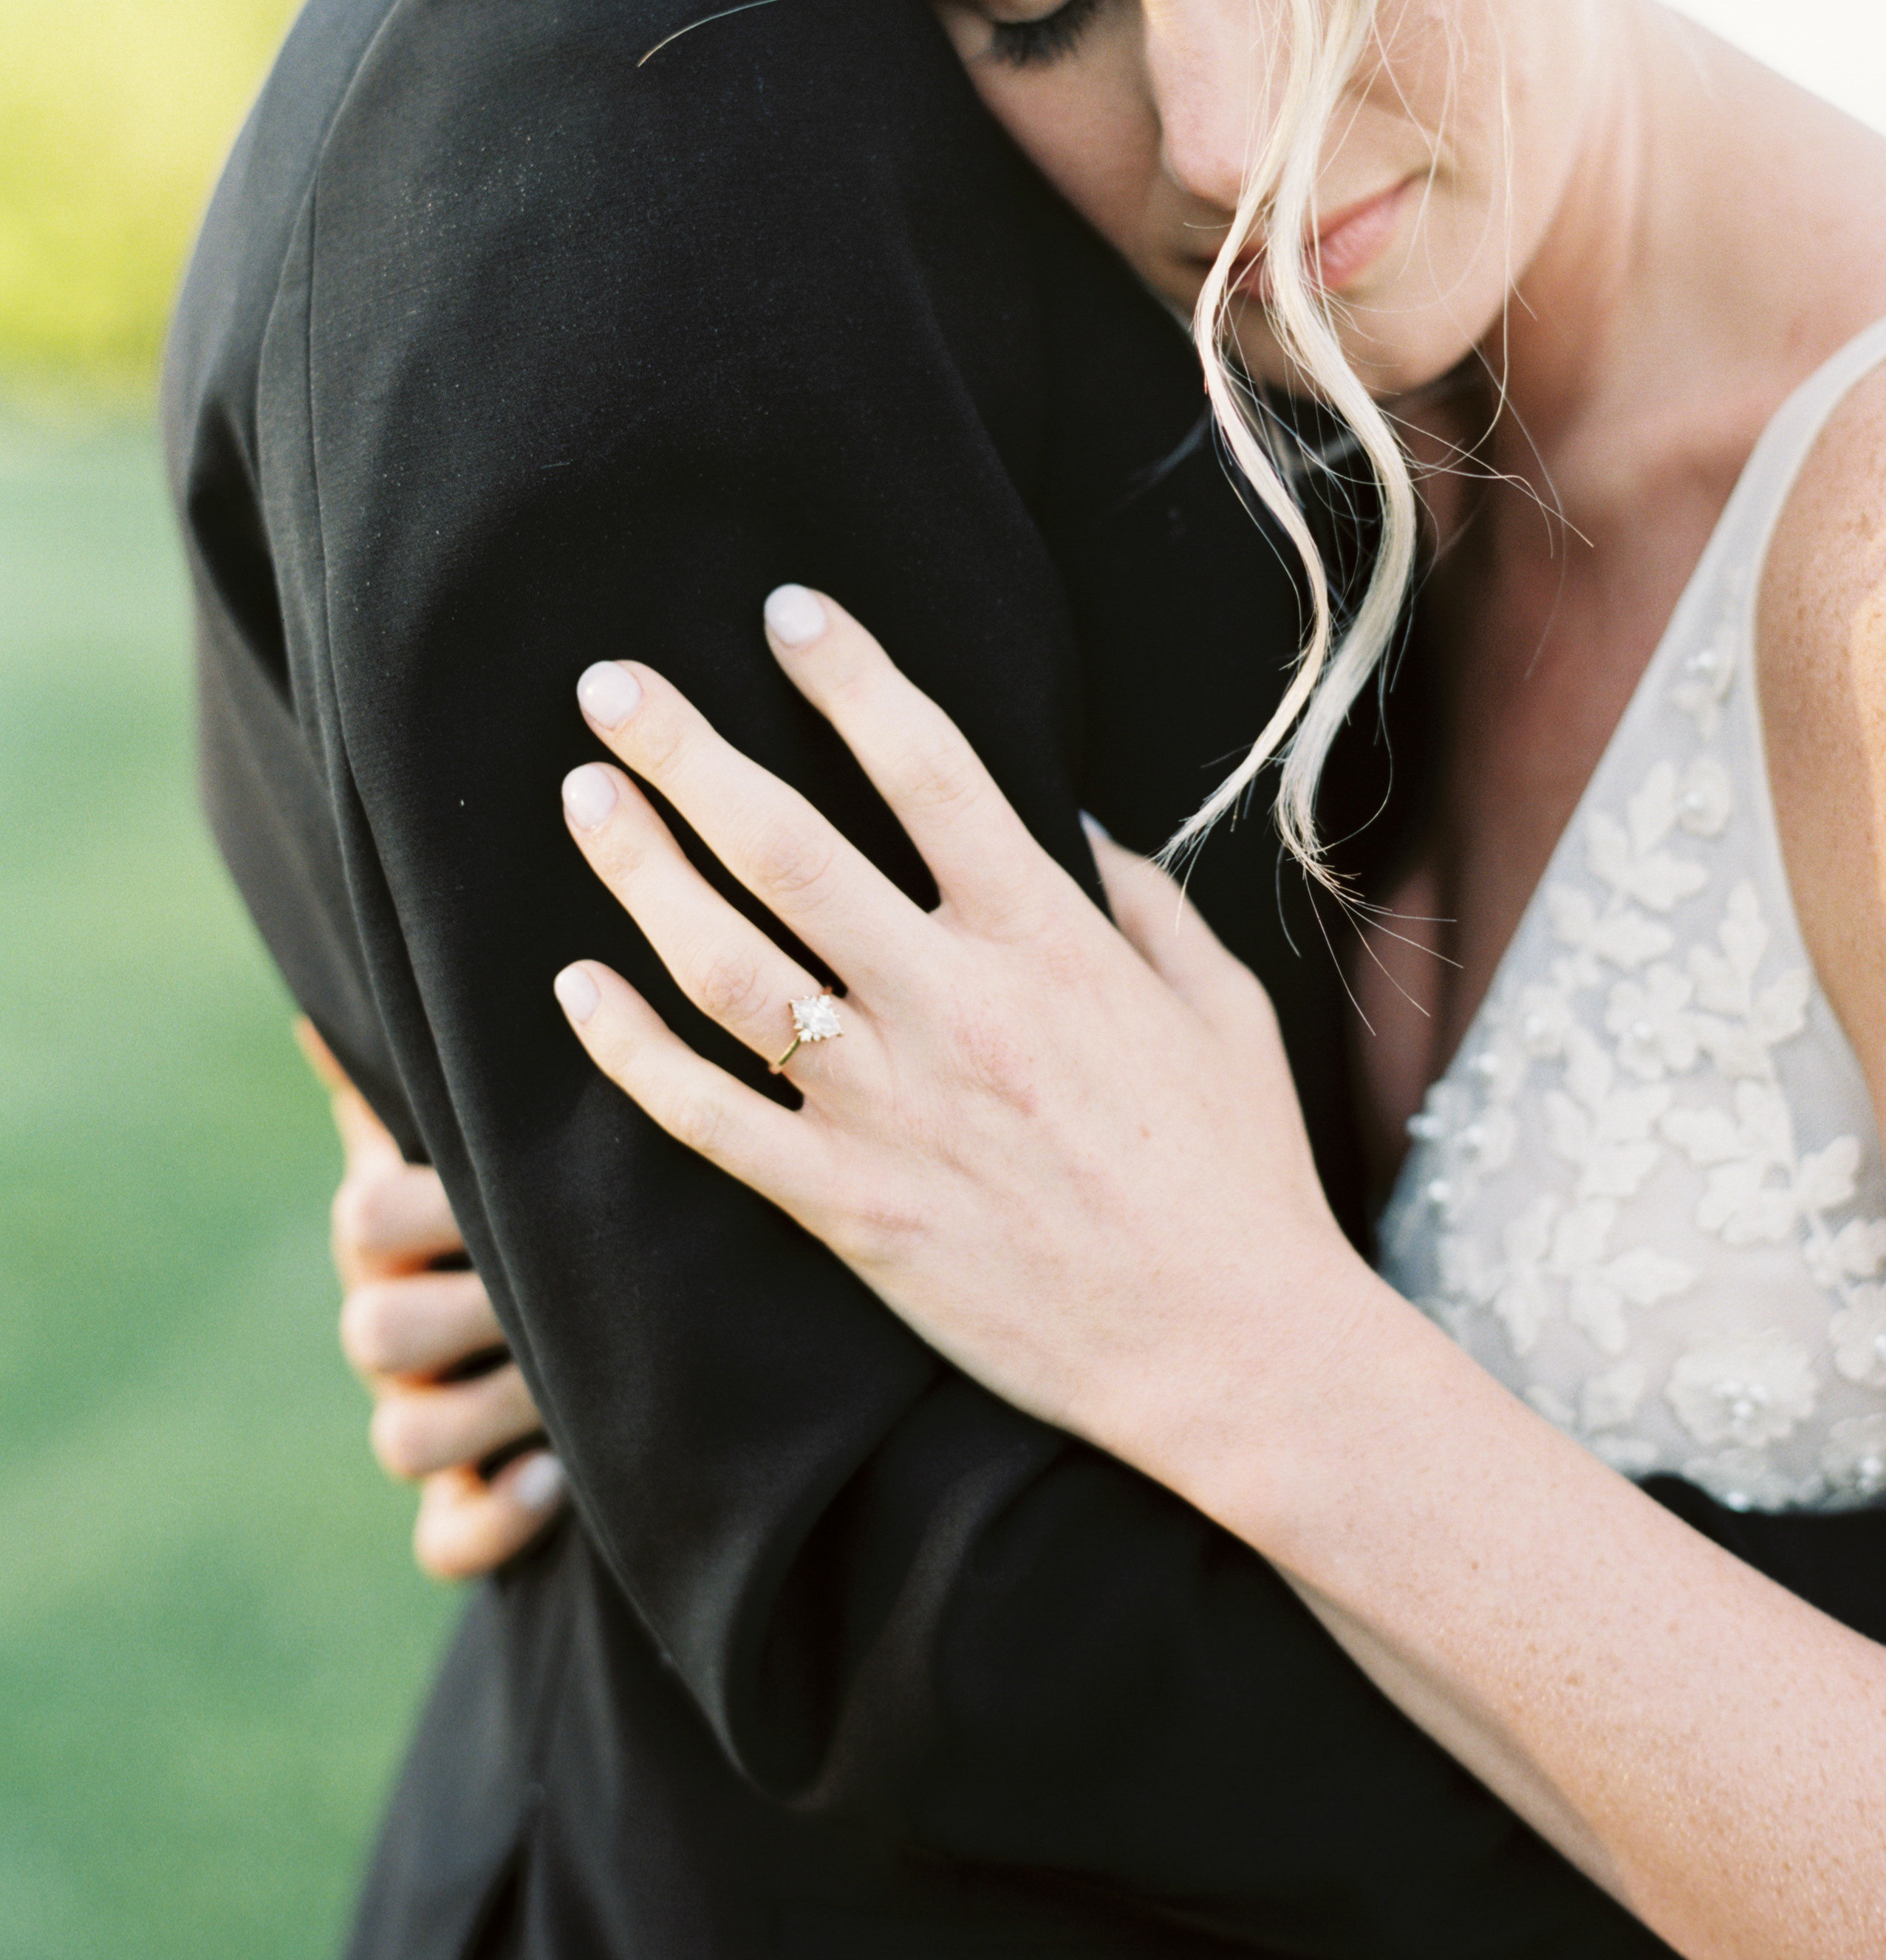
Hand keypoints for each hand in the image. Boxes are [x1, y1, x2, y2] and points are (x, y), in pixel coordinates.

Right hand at [303, 1022, 566, 1578]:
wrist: (614, 1312)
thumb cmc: (549, 1192)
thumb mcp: (493, 1125)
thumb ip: (439, 1068)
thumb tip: (334, 1001)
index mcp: (390, 1231)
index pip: (368, 1211)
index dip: (437, 1202)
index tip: (518, 1183)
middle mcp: (389, 1328)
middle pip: (376, 1331)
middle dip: (480, 1308)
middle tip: (573, 1286)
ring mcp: (421, 1420)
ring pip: (405, 1436)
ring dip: (496, 1407)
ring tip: (580, 1380)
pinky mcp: (464, 1511)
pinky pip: (446, 1539)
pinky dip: (496, 1519)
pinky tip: (558, 1479)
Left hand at [549, 592, 1366, 1492]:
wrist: (1230, 1348)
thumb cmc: (1236, 1168)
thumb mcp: (1215, 1003)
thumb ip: (1136, 895)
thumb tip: (1059, 816)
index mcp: (1049, 938)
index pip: (931, 766)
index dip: (849, 675)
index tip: (784, 611)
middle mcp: (954, 1005)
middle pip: (788, 846)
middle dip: (688, 751)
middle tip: (609, 685)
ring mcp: (891, 1109)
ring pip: (727, 967)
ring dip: (641, 871)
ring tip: (581, 799)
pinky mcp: (849, 1208)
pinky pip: (709, 1119)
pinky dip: (631, 1051)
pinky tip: (575, 987)